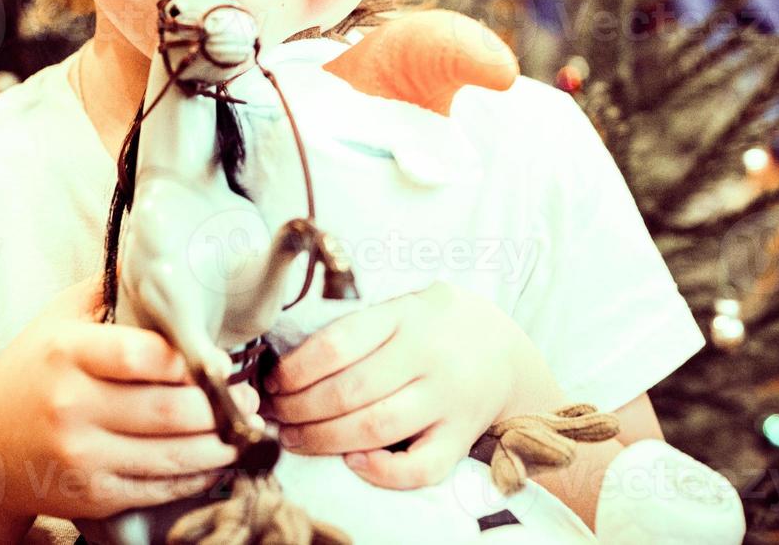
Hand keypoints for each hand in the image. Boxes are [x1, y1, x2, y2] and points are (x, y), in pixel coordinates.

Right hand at [0, 274, 261, 520]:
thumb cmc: (31, 371)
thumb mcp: (58, 318)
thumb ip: (111, 288)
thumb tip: (163, 248)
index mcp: (67, 354)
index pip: (141, 356)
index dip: (190, 360)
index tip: (221, 359)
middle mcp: (71, 408)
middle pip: (167, 410)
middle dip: (221, 405)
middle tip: (249, 394)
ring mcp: (82, 457)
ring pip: (171, 456)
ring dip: (220, 444)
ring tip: (245, 425)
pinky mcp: (92, 496)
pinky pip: (158, 488)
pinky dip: (197, 476)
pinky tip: (218, 458)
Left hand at [262, 280, 552, 489]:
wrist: (506, 352)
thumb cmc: (435, 327)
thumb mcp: (402, 306)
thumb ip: (358, 325)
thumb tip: (288, 356)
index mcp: (405, 318)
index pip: (338, 343)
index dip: (295, 369)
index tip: (272, 381)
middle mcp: (427, 358)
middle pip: (350, 391)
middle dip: (299, 409)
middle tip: (275, 414)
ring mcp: (446, 400)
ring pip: (376, 429)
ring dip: (323, 440)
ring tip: (294, 438)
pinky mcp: (459, 437)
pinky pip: (419, 467)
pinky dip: (380, 472)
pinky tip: (351, 461)